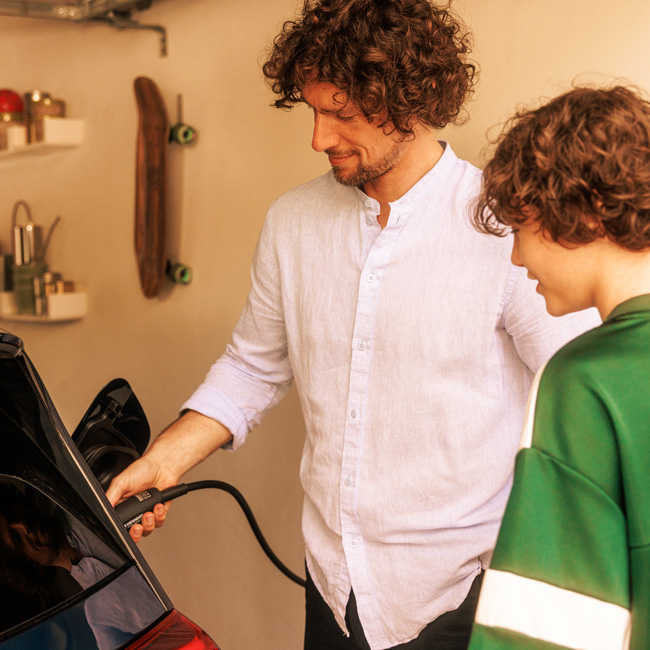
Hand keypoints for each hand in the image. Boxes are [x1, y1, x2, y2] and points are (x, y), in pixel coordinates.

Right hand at [105, 411, 232, 541]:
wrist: (162, 465)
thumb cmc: (141, 470)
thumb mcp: (120, 482)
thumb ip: (111, 497)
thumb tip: (104, 511)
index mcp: (121, 507)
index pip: (118, 525)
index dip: (120, 531)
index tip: (124, 529)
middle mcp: (133, 512)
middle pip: (132, 534)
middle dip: (135, 534)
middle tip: (137, 527)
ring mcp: (147, 513)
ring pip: (147, 531)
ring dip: (148, 524)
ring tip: (149, 513)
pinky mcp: (160, 512)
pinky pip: (159, 522)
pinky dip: (160, 516)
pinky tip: (158, 506)